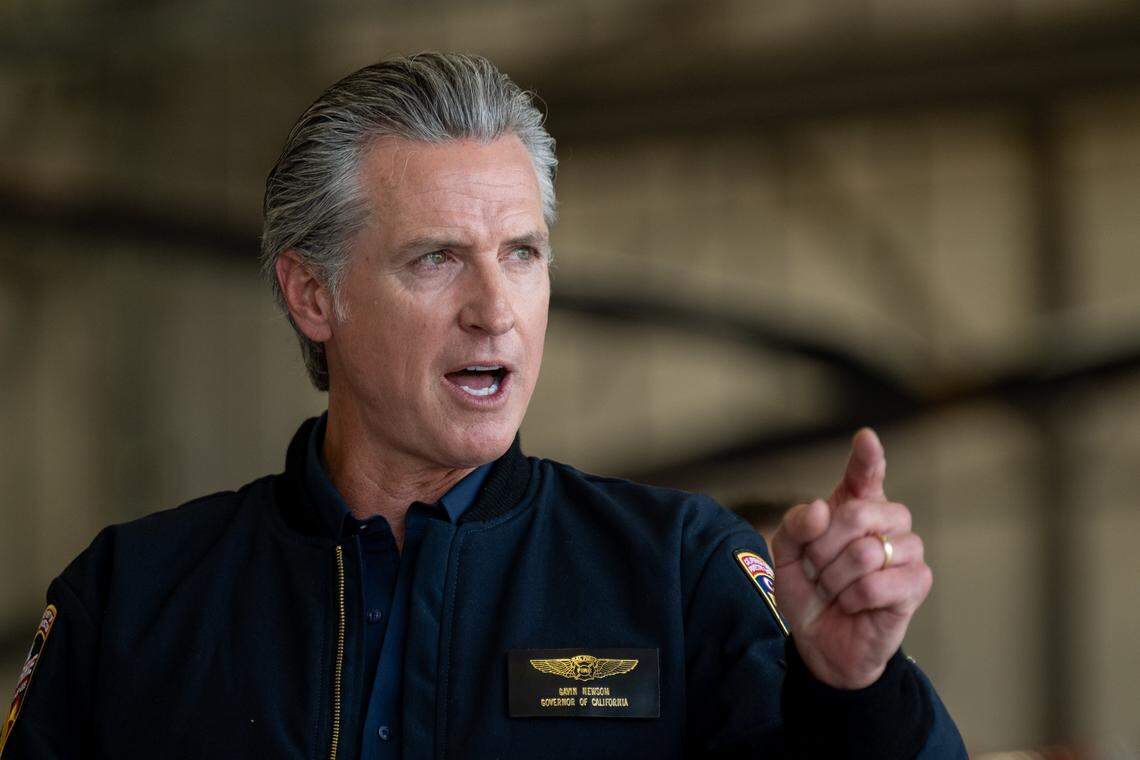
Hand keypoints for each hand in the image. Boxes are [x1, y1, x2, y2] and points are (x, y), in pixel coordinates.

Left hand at [770, 428, 931, 688]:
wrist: (820, 641)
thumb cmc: (808, 591)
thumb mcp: (785, 555)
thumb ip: (795, 526)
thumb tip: (821, 508)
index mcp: (855, 505)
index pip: (865, 473)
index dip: (867, 456)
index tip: (865, 439)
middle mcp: (887, 521)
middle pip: (858, 514)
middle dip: (823, 549)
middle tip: (817, 571)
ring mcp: (907, 550)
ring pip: (866, 553)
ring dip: (836, 579)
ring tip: (836, 590)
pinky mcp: (917, 583)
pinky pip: (877, 584)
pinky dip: (853, 599)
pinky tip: (855, 605)